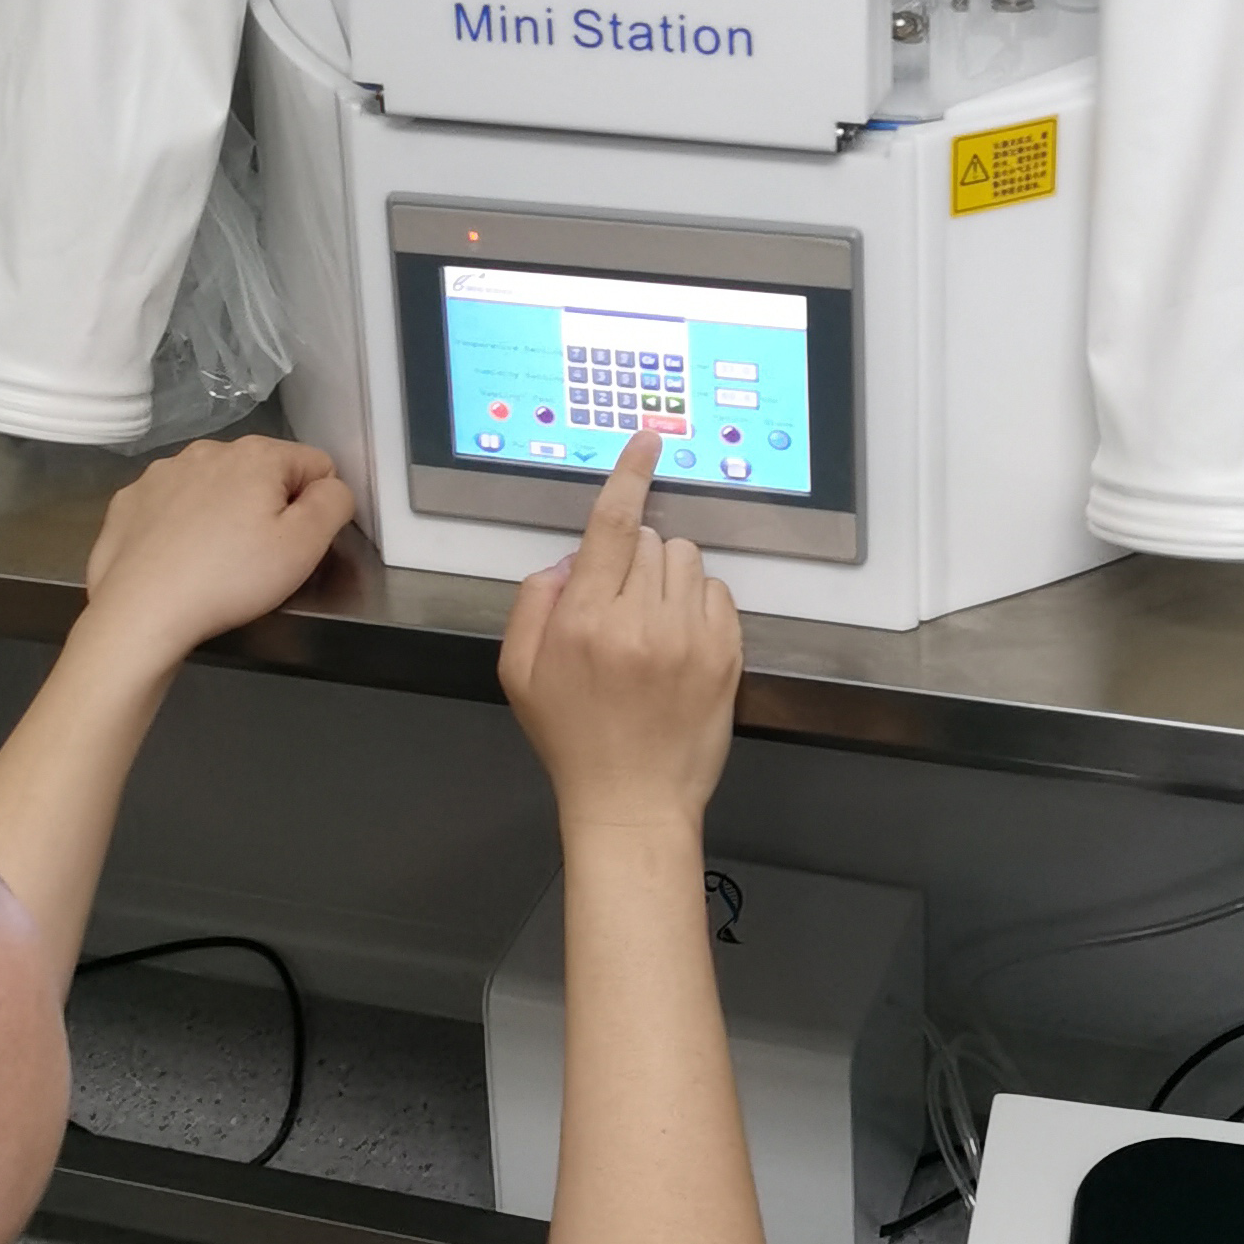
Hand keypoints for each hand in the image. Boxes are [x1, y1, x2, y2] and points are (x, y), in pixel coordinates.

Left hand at [79, 435, 357, 673]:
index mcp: (257, 454)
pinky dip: (178, 526)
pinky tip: (176, 560)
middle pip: (261, 473)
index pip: (315, 465)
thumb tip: (331, 487)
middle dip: (266, 508)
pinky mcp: (129, 500)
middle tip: (256, 559)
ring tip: (214, 563)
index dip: (315, 507)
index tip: (293, 544)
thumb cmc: (230, 578)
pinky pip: (170, 505)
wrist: (140, 611)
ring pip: (213, 487)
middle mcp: (208, 450)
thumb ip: (334, 504)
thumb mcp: (305, 547)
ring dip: (222, 513)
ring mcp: (161, 472)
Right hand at [497, 431, 742, 839]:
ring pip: (685, 560)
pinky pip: (716, 592)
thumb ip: (533, 603)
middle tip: (619, 605)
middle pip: (649, 541)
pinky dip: (697, 603)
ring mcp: (689, 638)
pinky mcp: (724, 655)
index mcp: (585, 621)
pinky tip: (677, 640)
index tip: (647, 441)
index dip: (630, 475)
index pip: (612, 526)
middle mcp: (641, 623)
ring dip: (665, 577)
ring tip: (649, 624)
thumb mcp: (519, 672)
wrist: (631, 801)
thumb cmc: (572, 739)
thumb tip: (570, 561)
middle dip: (631, 558)